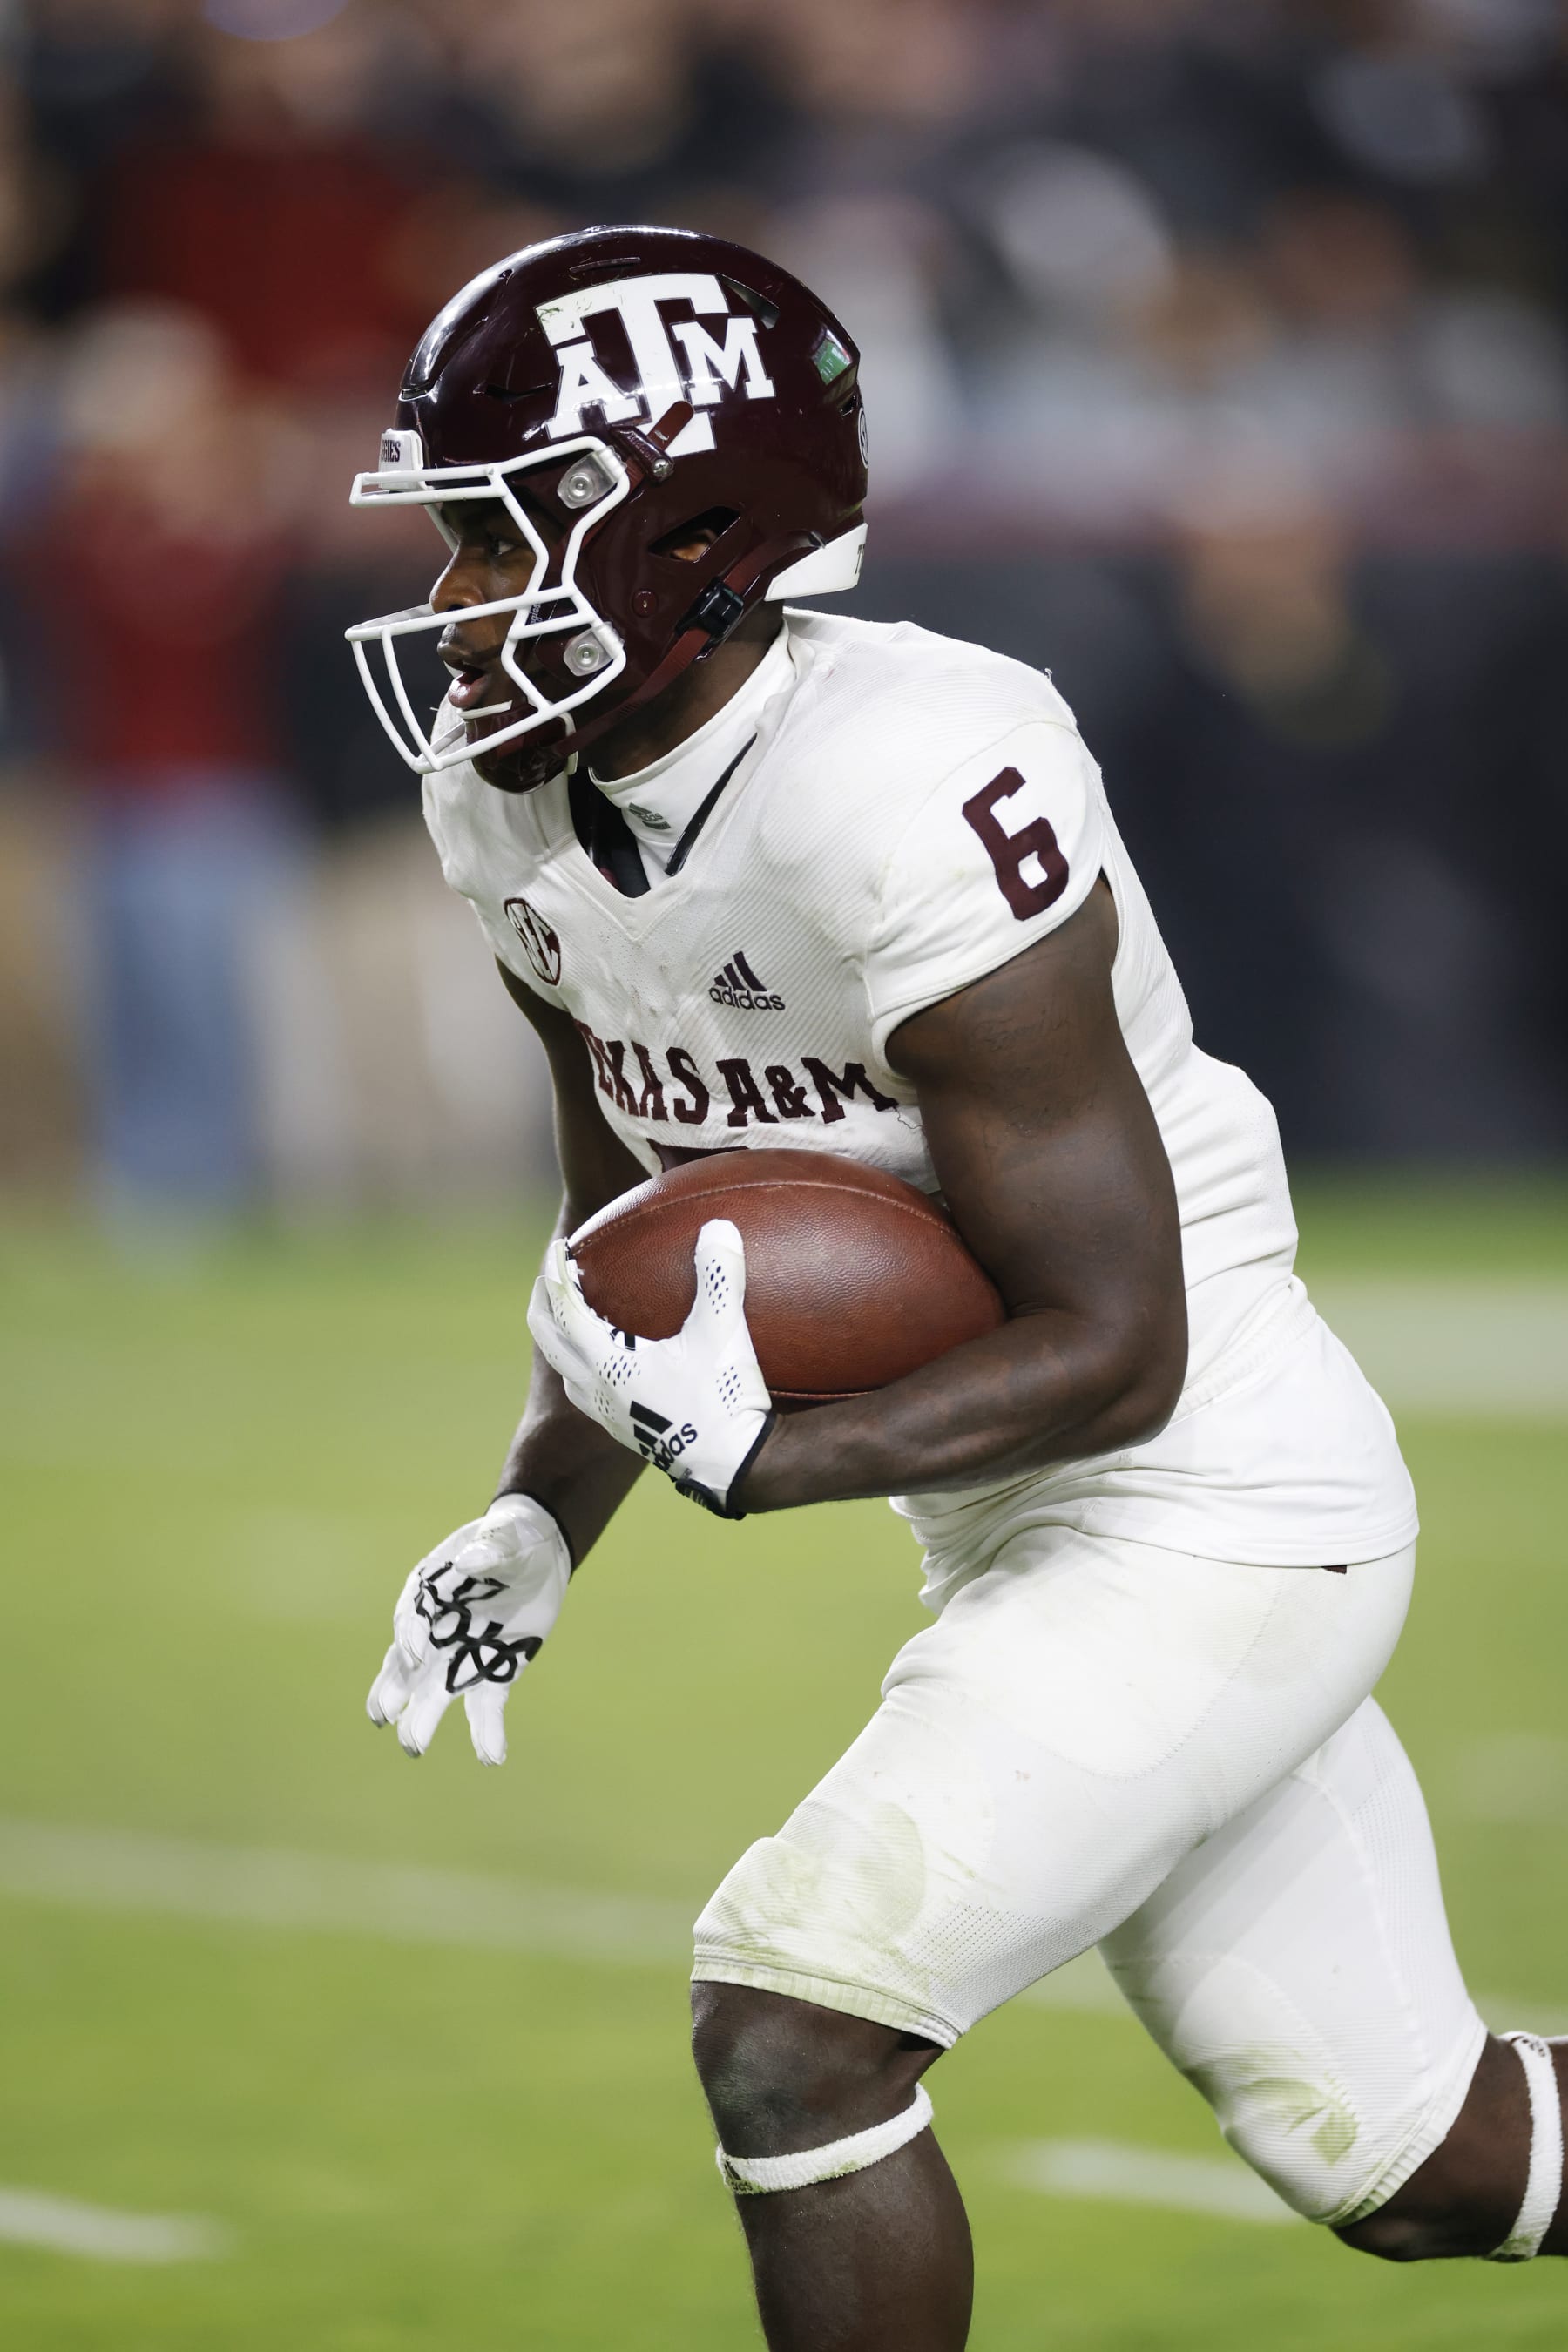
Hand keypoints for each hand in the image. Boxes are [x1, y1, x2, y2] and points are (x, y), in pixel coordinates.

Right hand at [365, 1494, 570, 1764]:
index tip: (415, 1654)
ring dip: (422, 1719)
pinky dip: (487, 1732)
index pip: (412, 1619)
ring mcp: (463, 1656)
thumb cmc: (511, 1540)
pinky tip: (491, 1756)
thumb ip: (489, 1549)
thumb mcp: (505, 1538)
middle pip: (409, 1666)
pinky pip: (486, 1706)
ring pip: (434, 1693)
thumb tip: (470, 1560)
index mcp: (429, 1593)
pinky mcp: (494, 1672)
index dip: (411, 1636)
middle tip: (383, 1717)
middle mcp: (437, 1632)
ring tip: (414, 1747)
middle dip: (395, 1691)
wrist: (537, 1554)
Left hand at [526, 1218, 774, 1517]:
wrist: (733, 1465)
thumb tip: (718, 1226)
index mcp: (606, 1364)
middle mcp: (596, 1389)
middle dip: (545, 1302)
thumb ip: (718, 1276)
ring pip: (564, 1367)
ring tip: (578, 1311)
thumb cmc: (722, 1400)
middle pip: (548, 1338)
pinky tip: (616, 1355)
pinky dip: (586, 1360)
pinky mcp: (623, 1429)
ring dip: (561, 1335)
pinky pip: (586, 1387)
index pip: (565, 1309)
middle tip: (554, 1273)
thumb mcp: (722, 1333)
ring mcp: (607, 1413)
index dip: (559, 1273)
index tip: (561, 1247)